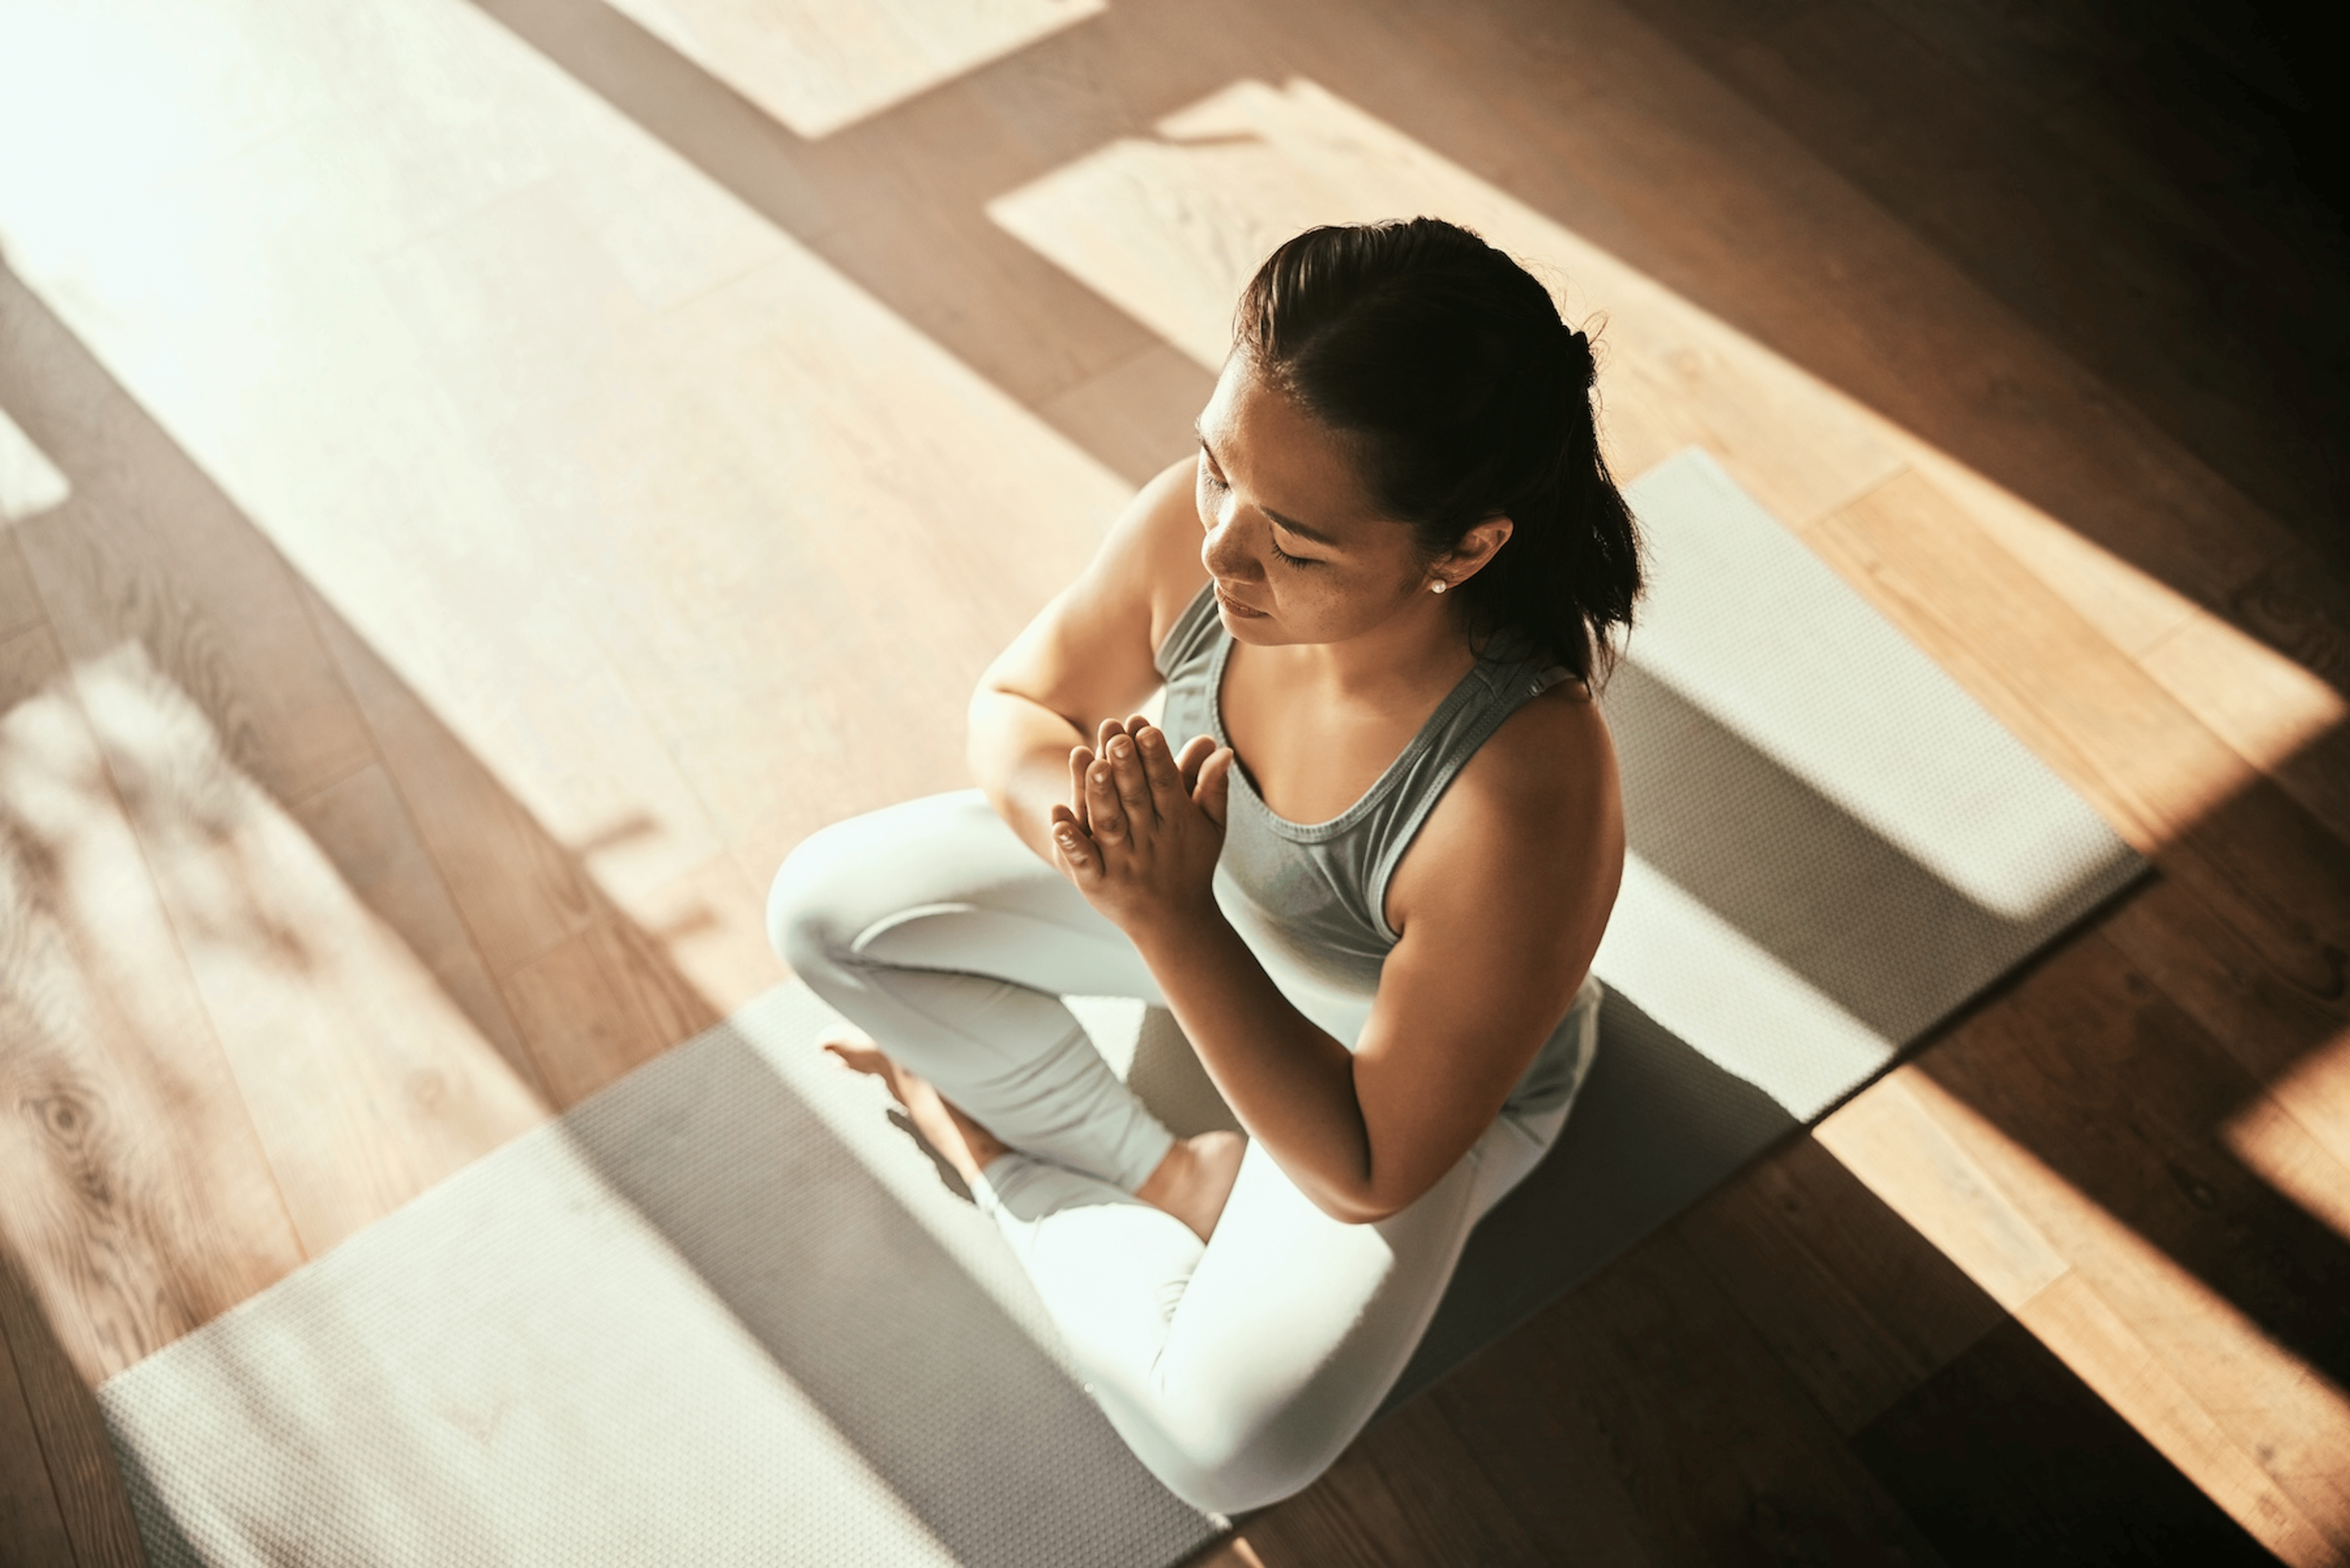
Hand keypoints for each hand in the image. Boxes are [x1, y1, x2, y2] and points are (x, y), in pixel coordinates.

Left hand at [1051, 715, 1232, 934]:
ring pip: (1109, 825)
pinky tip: (1056, 817)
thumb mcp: (1211, 828)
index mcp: (1177, 824)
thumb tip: (1224, 750)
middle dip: (1126, 766)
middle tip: (1114, 734)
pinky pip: (1083, 861)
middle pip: (1135, 799)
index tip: (1146, 728)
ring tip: (1088, 763)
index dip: (1157, 757)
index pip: (1166, 784)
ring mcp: (1122, 863)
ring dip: (1098, 796)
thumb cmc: (1192, 865)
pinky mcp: (1098, 882)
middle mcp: (1149, 842)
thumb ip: (1214, 788)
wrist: (1174, 923)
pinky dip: (1071, 842)